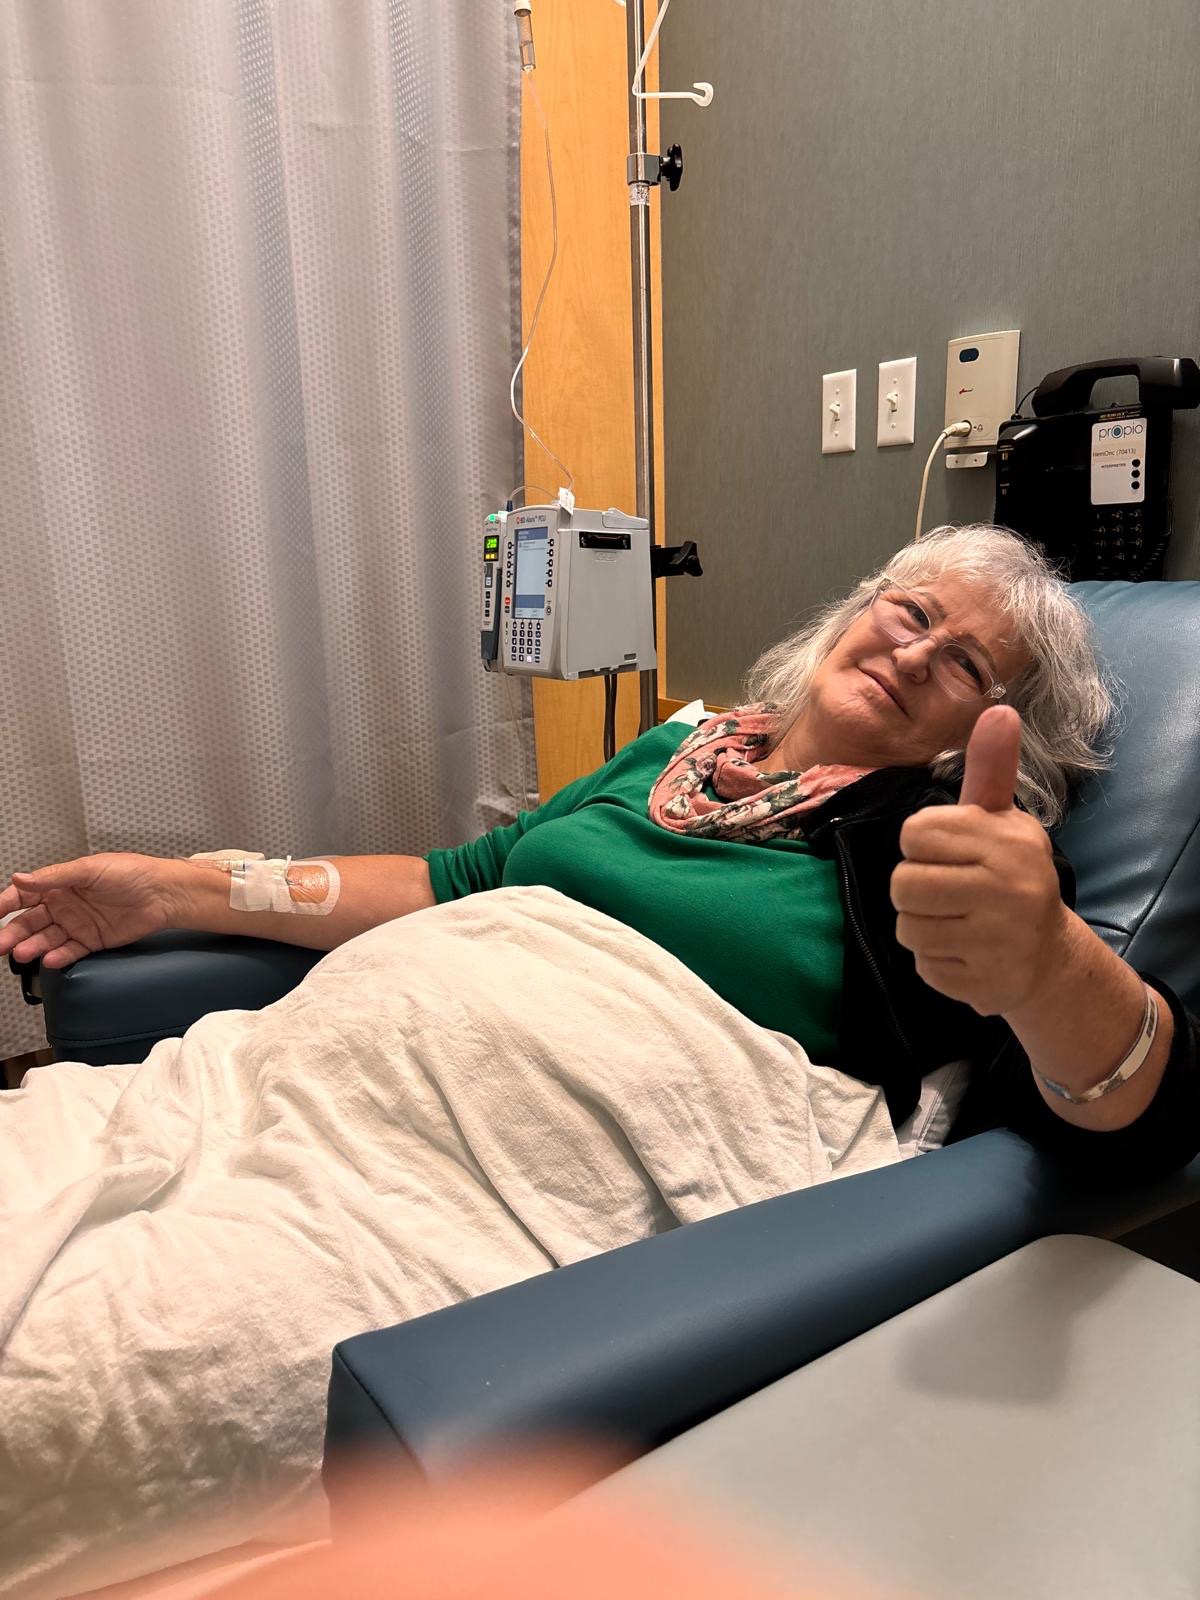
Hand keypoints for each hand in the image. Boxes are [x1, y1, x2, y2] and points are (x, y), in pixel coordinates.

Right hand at [0, 852, 182, 970]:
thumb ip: (54, 877)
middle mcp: (65, 904)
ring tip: (21, 953)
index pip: (24, 895)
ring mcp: (78, 924)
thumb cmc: (132, 873)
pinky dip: (59, 957)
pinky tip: (50, 959)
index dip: (5, 905)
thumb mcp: (89, 869)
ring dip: (33, 946)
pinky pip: (70, 951)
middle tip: (0, 944)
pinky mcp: (92, 940)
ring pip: (47, 938)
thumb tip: (20, 878)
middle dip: (13, 932)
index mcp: (60, 883)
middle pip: (31, 921)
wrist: (164, 893)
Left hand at [890, 706, 1066, 1016]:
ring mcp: (998, 938)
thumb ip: (991, 770)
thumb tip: (1000, 709)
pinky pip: (923, 965)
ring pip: (908, 926)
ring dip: (922, 927)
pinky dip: (935, 962)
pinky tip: (966, 953)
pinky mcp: (985, 981)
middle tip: (948, 893)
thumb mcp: (1002, 820)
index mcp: (1005, 839)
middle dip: (915, 890)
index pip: (914, 833)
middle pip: (903, 883)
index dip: (920, 846)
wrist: (1048, 957)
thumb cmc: (1011, 876)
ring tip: (956, 921)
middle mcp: (1007, 887)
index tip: (947, 854)